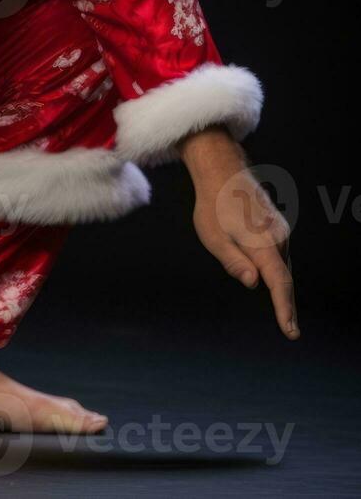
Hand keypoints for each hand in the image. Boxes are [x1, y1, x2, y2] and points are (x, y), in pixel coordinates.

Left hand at [183, 128, 297, 339]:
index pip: (279, 282)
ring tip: (282, 312)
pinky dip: (276, 272)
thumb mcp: (213, 237)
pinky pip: (278, 256)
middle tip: (289, 330)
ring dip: (279, 286)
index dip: (284, 308)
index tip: (290, 330)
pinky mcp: (278, 228)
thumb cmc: (213, 206)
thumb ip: (233, 261)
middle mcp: (279, 238)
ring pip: (280, 266)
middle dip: (285, 304)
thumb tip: (253, 282)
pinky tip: (271, 281)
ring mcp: (281, 232)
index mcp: (263, 243)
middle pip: (283, 277)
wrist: (224, 173)